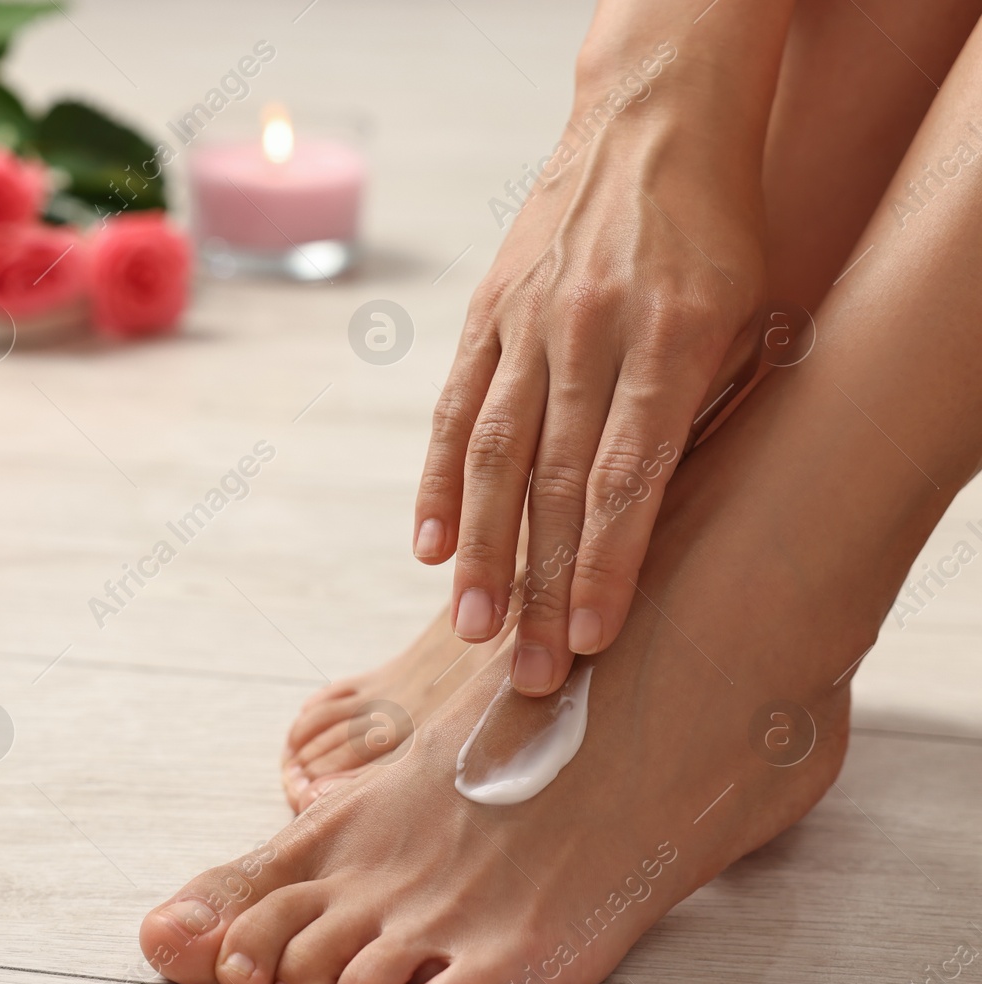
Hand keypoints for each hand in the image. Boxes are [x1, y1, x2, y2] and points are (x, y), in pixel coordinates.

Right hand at [414, 111, 766, 696]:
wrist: (650, 125)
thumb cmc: (713, 234)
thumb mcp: (740, 313)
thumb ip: (693, 409)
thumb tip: (648, 520)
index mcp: (667, 339)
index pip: (628, 476)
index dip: (606, 564)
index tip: (592, 639)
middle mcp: (589, 334)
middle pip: (555, 483)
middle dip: (543, 584)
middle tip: (530, 671)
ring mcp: (528, 324)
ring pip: (496, 456)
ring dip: (482, 551)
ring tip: (473, 628)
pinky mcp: (487, 316)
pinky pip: (457, 410)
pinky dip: (441, 483)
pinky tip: (430, 545)